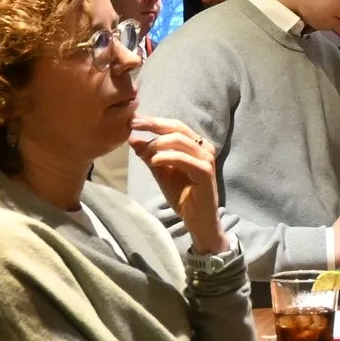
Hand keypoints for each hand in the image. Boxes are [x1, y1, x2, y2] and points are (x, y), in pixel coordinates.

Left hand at [132, 118, 224, 254]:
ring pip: (179, 140)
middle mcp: (204, 147)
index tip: (133, 120)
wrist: (198, 220)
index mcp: (196, 145)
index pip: (174, 126)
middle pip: (177, 127)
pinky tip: (152, 161)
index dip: (153, 121)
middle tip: (134, 125)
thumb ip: (150, 155)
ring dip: (156, 144)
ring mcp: (206, 159)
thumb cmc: (183, 196)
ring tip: (141, 152)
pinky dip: (165, 157)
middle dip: (153, 125)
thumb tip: (133, 138)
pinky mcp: (205, 171)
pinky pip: (182, 158)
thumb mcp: (162, 172)